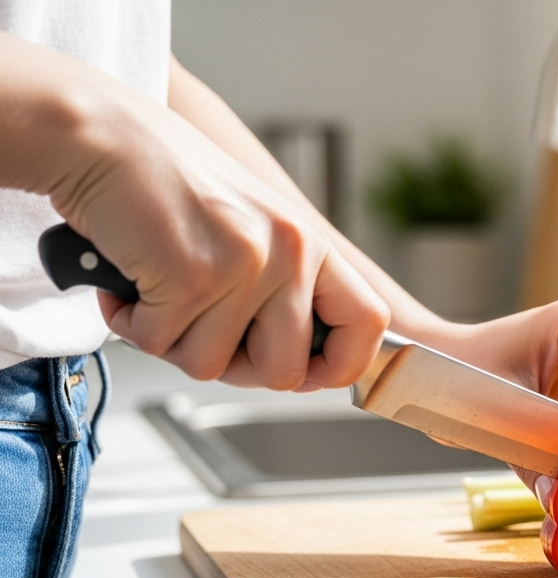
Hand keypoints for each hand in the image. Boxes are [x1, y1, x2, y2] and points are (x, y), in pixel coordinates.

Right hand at [40, 63, 388, 389]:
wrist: (101, 136)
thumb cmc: (168, 184)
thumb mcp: (252, 229)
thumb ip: (282, 287)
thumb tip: (301, 368)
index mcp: (312, 243)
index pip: (369, 324)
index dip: (342, 365)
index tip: (309, 374)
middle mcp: (290, 252)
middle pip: (285, 372)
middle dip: (236, 368)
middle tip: (201, 329)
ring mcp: (245, 264)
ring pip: (212, 365)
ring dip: (173, 340)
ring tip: (159, 288)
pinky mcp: (192, 275)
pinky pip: (161, 345)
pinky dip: (132, 323)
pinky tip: (131, 281)